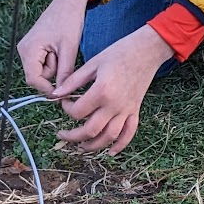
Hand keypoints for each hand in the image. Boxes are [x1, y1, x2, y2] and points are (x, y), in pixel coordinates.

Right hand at [17, 0, 96, 94]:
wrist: (67, 2)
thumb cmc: (69, 21)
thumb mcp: (69, 49)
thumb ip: (64, 72)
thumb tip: (61, 93)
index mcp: (29, 49)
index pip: (33, 79)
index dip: (47, 88)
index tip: (64, 91)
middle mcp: (23, 50)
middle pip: (37, 76)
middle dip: (53, 72)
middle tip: (64, 55)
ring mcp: (26, 48)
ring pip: (41, 70)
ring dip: (54, 66)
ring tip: (62, 49)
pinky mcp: (32, 48)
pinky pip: (42, 63)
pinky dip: (52, 60)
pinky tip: (58, 48)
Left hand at [52, 25, 172, 154]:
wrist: (146, 50)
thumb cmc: (119, 52)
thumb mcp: (93, 63)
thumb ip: (73, 81)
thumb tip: (56, 94)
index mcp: (101, 92)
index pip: (78, 112)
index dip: (66, 109)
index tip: (65, 102)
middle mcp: (114, 105)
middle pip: (90, 131)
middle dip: (73, 137)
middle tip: (62, 135)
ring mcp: (126, 110)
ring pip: (108, 137)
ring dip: (93, 146)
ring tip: (81, 147)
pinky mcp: (135, 111)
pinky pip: (129, 133)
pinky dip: (120, 145)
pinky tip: (110, 152)